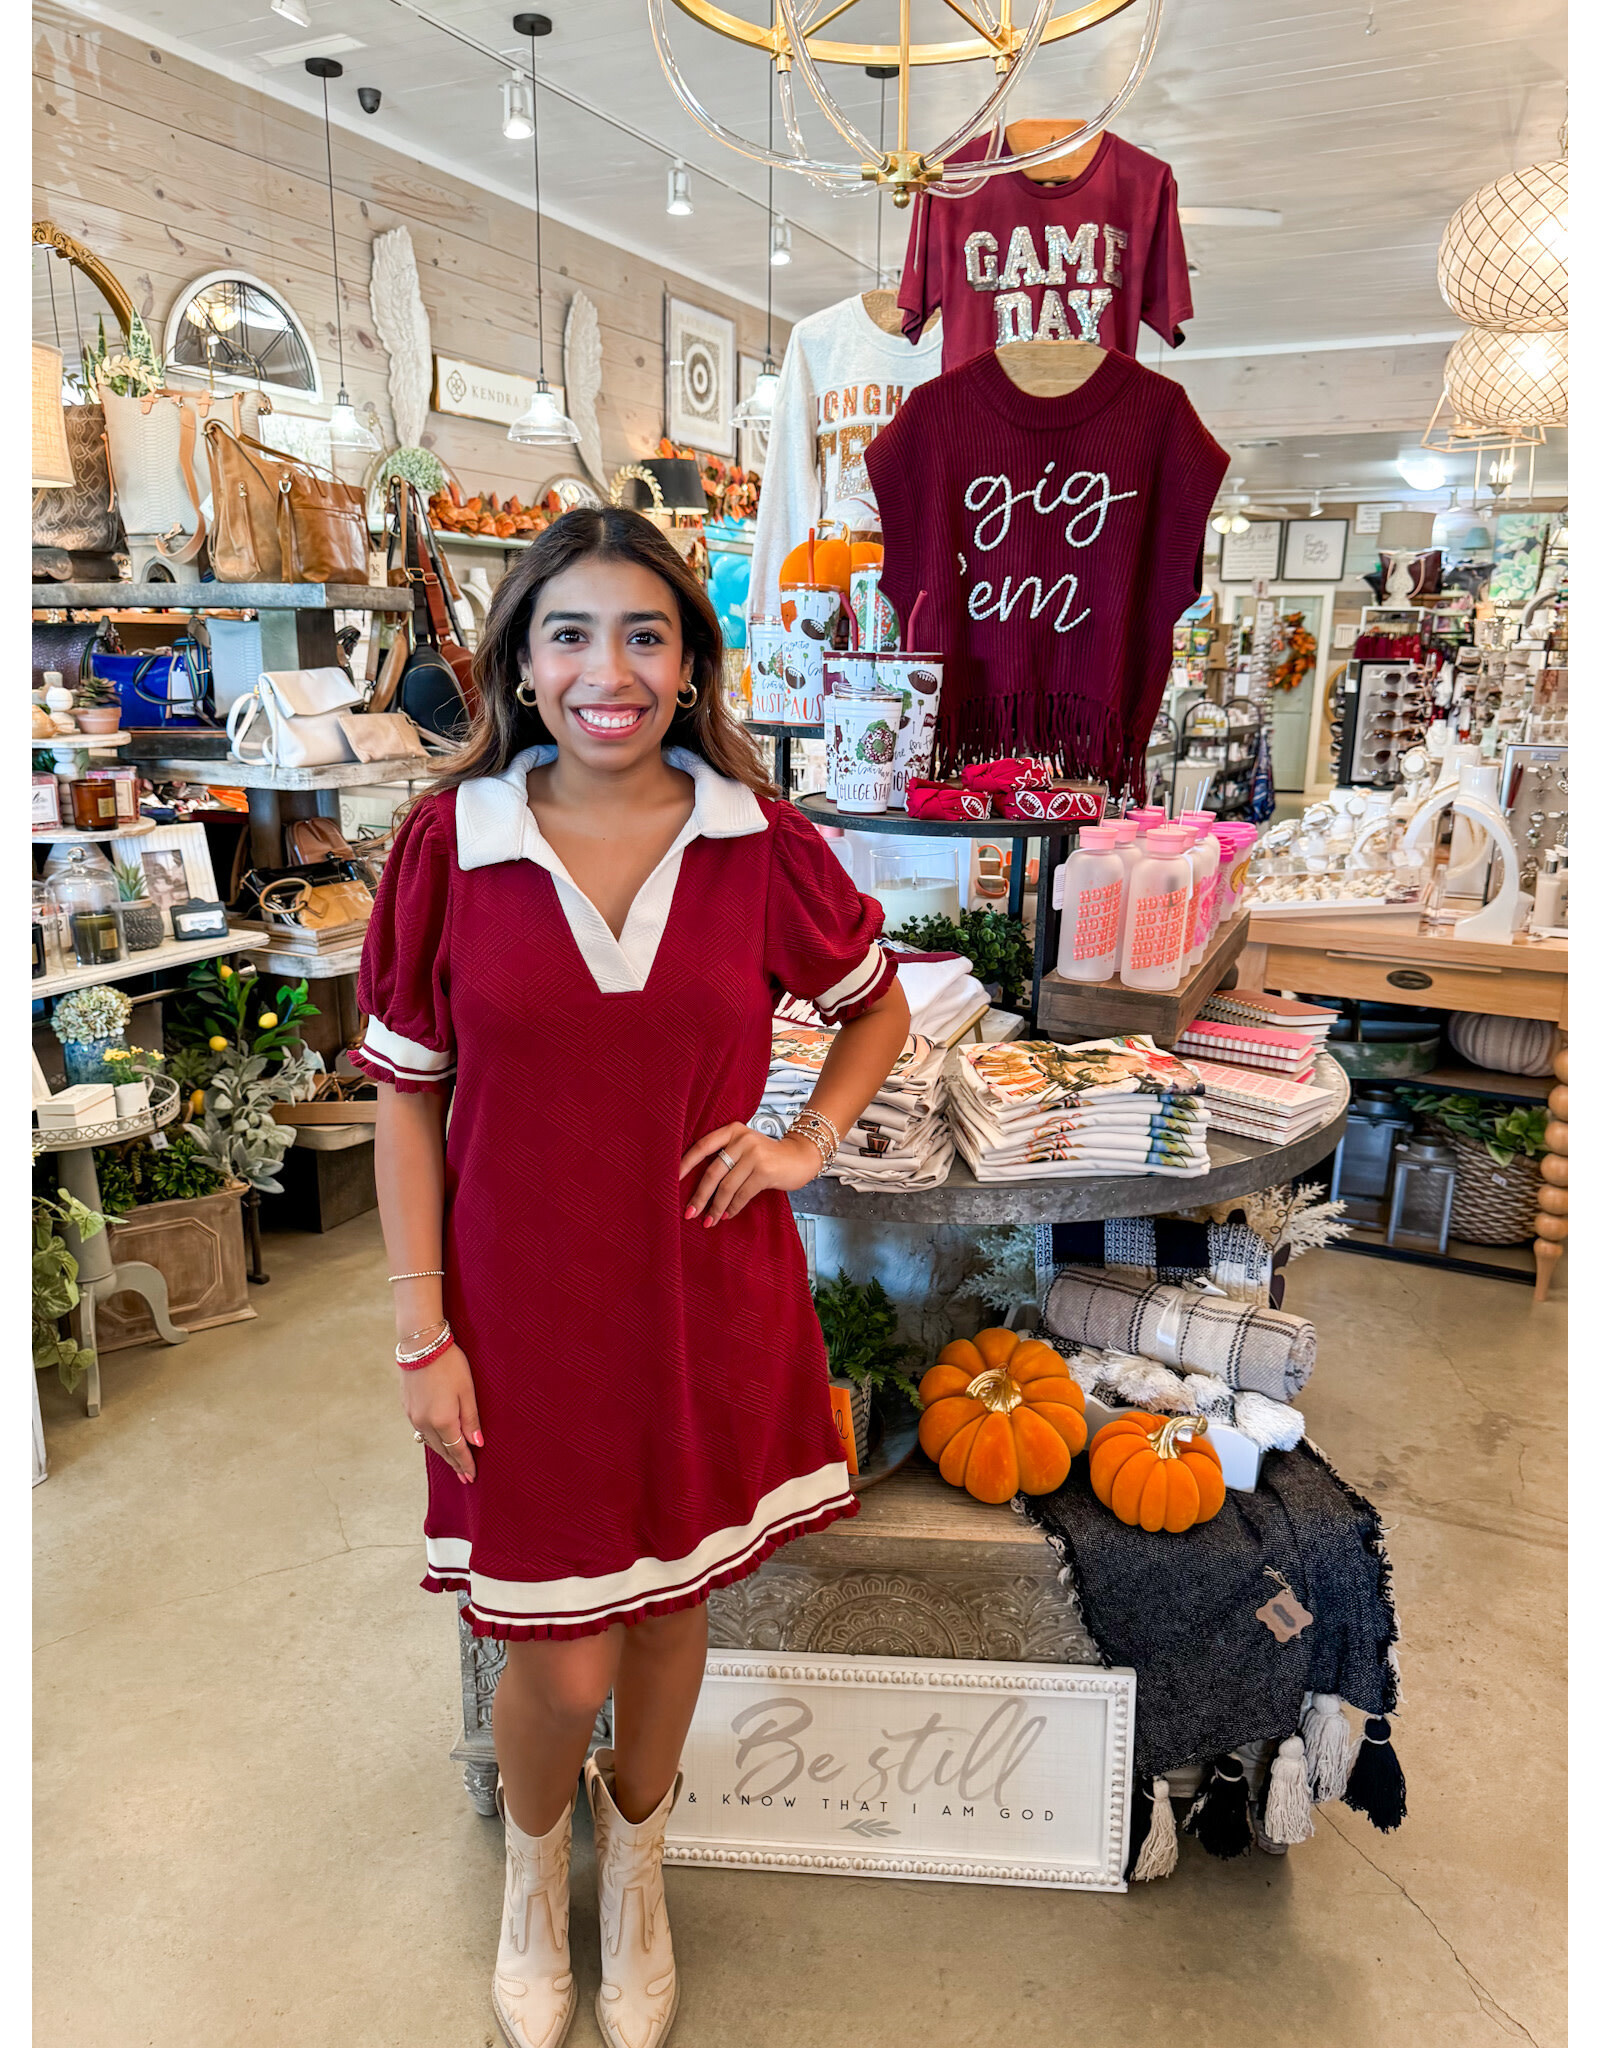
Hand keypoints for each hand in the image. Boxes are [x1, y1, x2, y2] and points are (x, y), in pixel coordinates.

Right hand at [398, 1343, 481, 1482]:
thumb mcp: (467, 1391)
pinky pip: (421, 1430)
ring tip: (453, 1463)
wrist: (421, 1345)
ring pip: (431, 1442)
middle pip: (443, 1450)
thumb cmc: (449, 1364)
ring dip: (443, 1453)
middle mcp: (425, 1423)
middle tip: (464, 1477)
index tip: (472, 1477)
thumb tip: (477, 1444)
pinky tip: (437, 1440)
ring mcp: (413, 1416)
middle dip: (455, 1464)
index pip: (457, 1450)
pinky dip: (432, 1439)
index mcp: (443, 1421)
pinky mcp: (407, 1407)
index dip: (465, 1464)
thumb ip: (471, 1419)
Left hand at [680, 1123, 822, 1225]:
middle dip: (699, 1195)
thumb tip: (697, 1186)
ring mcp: (754, 1154)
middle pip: (713, 1171)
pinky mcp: (765, 1171)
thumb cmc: (767, 1156)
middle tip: (689, 1213)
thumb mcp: (745, 1148)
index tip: (672, 1181)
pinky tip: (726, 1215)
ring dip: (715, 1207)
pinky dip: (732, 1207)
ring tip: (708, 1221)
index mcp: (732, 1131)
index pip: (702, 1146)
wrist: (800, 1157)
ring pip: (727, 1186)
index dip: (686, 1164)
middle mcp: (742, 1139)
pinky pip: (742, 1194)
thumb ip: (725, 1157)